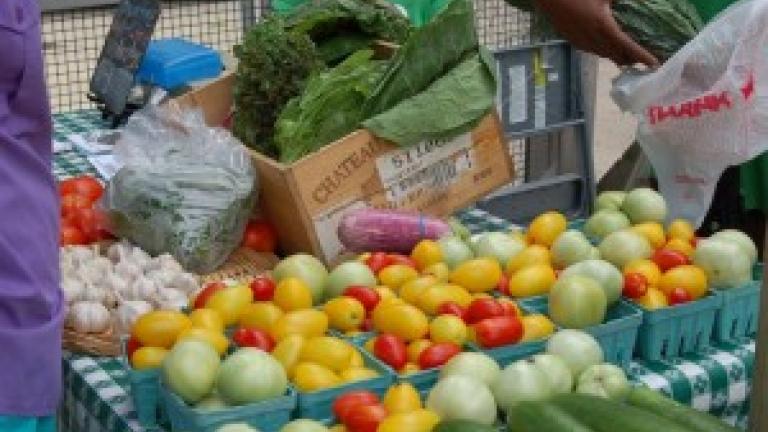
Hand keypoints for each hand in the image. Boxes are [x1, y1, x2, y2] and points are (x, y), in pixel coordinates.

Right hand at [534, 0, 658, 67]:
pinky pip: (591, 51)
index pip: (627, 45)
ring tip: (626, 58)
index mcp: (604, 26)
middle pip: (616, 54)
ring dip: (616, 57)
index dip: (641, 55)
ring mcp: (582, 41)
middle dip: (630, 59)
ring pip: (603, 54)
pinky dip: (602, 52)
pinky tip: (604, 48)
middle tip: (643, 62)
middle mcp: (594, 38)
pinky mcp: (572, 40)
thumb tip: (642, 3)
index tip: (654, 64)